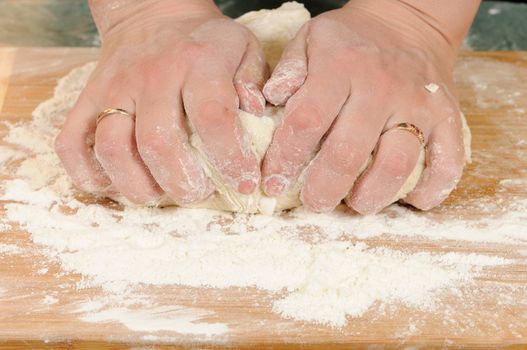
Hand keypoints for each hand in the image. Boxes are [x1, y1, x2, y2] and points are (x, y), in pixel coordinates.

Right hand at [55, 0, 267, 204]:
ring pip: (112, 148)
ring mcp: (113, 89)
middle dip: (183, 184)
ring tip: (160, 195)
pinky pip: (72, 145)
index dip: (231, 160)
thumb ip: (254, 82)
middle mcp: (152, 76)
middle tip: (200, 194)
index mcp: (198, 63)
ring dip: (137, 186)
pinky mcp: (86, 100)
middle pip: (159, 143)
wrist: (151, 13)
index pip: (213, 119)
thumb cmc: (204, 41)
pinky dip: (89, 176)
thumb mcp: (243, 47)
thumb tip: (255, 117)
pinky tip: (117, 184)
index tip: (245, 183)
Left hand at [262, 0, 477, 213]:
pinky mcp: (447, 116)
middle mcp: (380, 88)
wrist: (408, 21)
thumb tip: (272, 98)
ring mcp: (417, 104)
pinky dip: (433, 188)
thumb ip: (288, 68)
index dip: (285, 158)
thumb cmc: (351, 40)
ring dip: (373, 195)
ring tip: (357, 203)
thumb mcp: (310, 38)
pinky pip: (447, 161)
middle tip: (314, 202)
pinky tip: (413, 199)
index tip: (273, 182)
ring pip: (396, 164)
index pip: (307, 120)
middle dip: (324, 188)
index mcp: (340, 68)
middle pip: (348, 153)